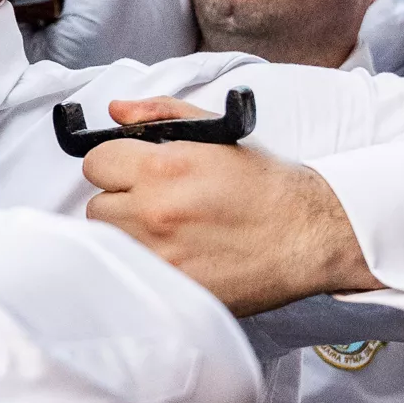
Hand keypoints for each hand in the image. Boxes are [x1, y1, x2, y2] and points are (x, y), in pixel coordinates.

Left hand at [80, 98, 375, 311]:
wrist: (308, 235)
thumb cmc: (265, 185)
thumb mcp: (217, 133)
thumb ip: (161, 114)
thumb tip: (116, 111)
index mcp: (163, 168)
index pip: (95, 163)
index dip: (115, 164)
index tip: (133, 172)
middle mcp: (154, 212)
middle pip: (97, 205)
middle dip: (120, 200)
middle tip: (153, 203)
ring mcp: (160, 256)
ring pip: (109, 242)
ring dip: (128, 234)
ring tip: (164, 231)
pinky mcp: (171, 290)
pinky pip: (131, 274)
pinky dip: (144, 265)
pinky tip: (173, 256)